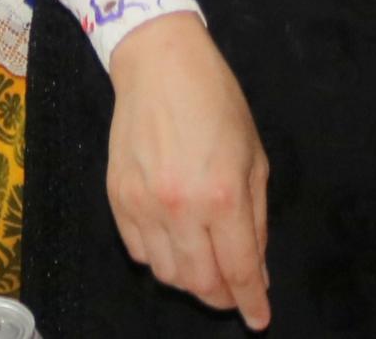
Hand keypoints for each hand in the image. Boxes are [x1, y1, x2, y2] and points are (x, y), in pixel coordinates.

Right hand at [105, 15, 271, 327]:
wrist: (158, 63)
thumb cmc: (216, 101)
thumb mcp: (254, 155)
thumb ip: (256, 217)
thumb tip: (256, 267)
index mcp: (223, 195)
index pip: (239, 269)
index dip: (252, 302)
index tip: (258, 319)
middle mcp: (181, 208)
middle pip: (200, 282)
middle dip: (222, 296)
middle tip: (234, 289)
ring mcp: (143, 205)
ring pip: (167, 275)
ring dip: (191, 280)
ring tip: (204, 262)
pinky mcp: (116, 199)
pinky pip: (138, 252)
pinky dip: (159, 258)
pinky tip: (174, 240)